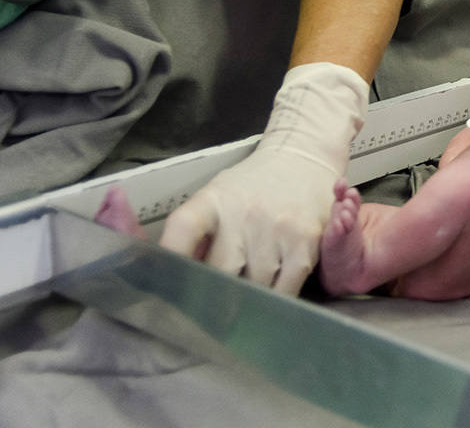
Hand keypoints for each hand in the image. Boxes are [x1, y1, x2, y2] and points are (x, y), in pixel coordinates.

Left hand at [160, 63, 367, 294]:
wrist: (305, 158)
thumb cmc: (254, 186)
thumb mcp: (219, 196)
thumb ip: (200, 236)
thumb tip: (178, 285)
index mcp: (213, 201)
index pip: (182, 231)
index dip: (171, 261)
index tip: (164, 289)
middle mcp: (244, 213)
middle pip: (220, 275)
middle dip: (217, 295)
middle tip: (214, 310)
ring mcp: (277, 229)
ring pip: (255, 288)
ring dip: (251, 300)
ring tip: (250, 298)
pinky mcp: (305, 243)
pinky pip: (285, 291)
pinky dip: (277, 300)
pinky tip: (274, 297)